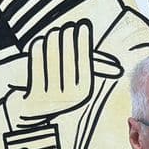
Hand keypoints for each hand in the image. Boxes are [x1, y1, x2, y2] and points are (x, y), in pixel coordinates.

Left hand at [5, 19, 120, 123]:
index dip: (83, 43)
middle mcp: (69, 98)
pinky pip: (36, 69)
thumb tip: (115, 68)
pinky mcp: (33, 97)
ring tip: (54, 32)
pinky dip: (38, 54)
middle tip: (68, 26)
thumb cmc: (61, 99)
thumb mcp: (78, 89)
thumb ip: (91, 76)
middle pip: (68, 60)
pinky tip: (39, 43)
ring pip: (51, 62)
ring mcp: (50, 98)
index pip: (84, 62)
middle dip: (68, 39)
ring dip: (53, 43)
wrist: (37, 121)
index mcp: (83, 94)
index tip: (83, 27)